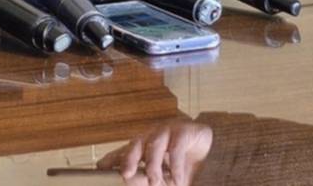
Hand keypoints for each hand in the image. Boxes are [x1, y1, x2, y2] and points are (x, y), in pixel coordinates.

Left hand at [97, 118, 212, 185]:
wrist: (212, 151)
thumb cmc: (183, 165)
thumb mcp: (165, 178)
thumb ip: (149, 180)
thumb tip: (135, 181)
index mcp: (143, 146)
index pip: (123, 151)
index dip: (111, 159)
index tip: (100, 168)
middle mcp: (151, 136)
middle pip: (135, 144)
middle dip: (128, 159)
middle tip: (125, 174)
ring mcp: (168, 131)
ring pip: (154, 144)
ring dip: (153, 164)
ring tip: (154, 180)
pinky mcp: (185, 130)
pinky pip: (176, 147)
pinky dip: (175, 165)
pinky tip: (177, 178)